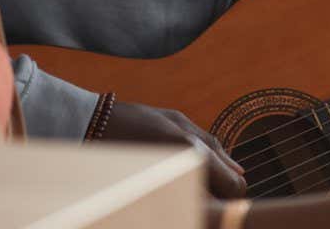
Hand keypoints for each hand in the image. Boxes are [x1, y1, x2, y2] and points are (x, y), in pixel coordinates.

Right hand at [98, 100, 245, 197]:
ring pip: (203, 209)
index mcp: (193, 152)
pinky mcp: (153, 198)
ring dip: (202, 201)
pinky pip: (180, 207)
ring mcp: (167, 190)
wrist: (91, 130)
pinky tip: (171, 193)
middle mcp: (183, 173)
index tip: (226, 182)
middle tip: (206, 186)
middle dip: (220, 197)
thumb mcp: (177, 122)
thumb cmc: (136, 121)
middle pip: (223, 204)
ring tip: (186, 188)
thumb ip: (212, 145)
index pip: (235, 186)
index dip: (235, 186)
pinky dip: (183, 203)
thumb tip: (238, 170)